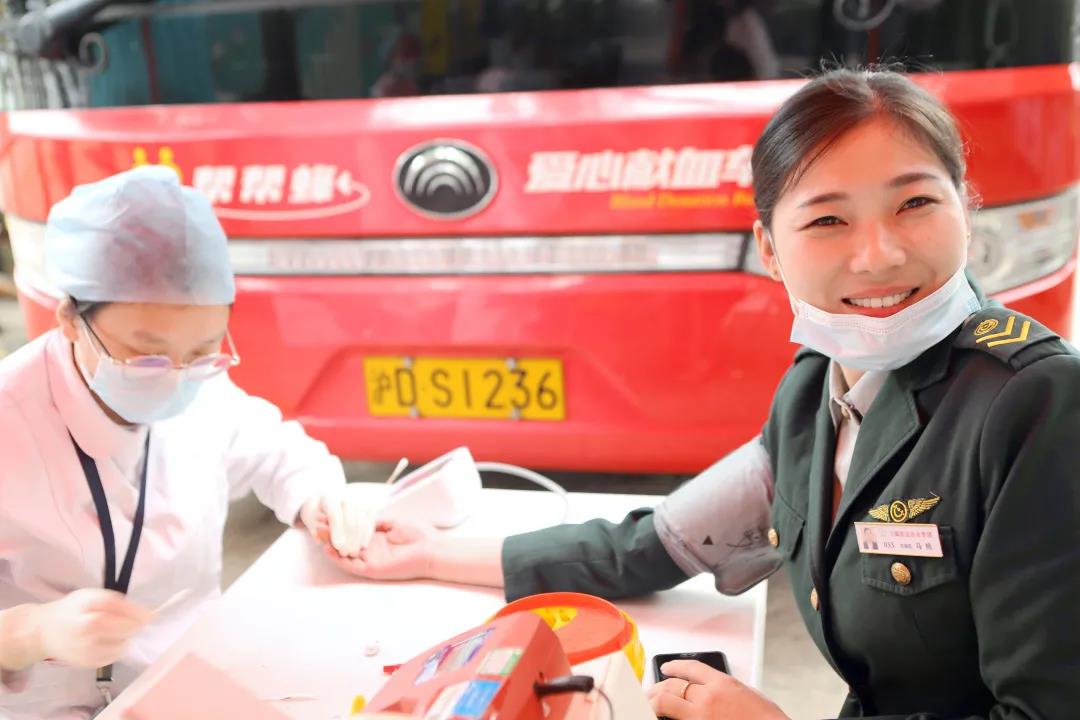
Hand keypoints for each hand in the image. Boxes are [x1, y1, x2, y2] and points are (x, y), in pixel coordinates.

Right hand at [37, 589, 151, 668]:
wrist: (46, 632)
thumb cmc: (73, 611)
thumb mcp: (92, 596)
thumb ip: (117, 603)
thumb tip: (149, 616)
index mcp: (86, 607)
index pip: (117, 608)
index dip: (137, 613)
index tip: (150, 615)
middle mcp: (85, 629)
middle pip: (124, 629)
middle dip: (133, 626)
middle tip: (133, 623)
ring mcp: (86, 649)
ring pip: (122, 645)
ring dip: (125, 638)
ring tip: (113, 631)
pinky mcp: (89, 663)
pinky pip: (114, 656)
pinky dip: (116, 648)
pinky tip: (106, 641)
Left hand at [299, 484, 377, 557]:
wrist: (329, 496)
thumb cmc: (318, 510)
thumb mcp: (310, 517)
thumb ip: (314, 527)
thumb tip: (319, 539)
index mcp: (329, 497)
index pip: (335, 514)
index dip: (336, 531)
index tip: (337, 547)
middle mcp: (346, 495)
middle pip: (350, 519)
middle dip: (348, 539)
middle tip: (345, 553)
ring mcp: (359, 498)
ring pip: (361, 521)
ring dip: (358, 539)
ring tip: (353, 552)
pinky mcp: (369, 503)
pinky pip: (370, 520)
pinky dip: (367, 534)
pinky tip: (363, 545)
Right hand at [323, 518, 436, 580]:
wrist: (432, 550)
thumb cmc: (419, 535)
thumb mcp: (394, 522)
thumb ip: (376, 520)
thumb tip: (360, 513)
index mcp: (376, 539)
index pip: (352, 532)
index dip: (339, 524)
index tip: (326, 514)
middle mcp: (370, 551)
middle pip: (344, 543)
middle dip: (330, 533)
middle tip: (316, 523)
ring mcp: (370, 560)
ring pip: (344, 554)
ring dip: (330, 544)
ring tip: (317, 533)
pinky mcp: (372, 569)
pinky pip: (350, 565)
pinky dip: (338, 557)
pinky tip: (328, 547)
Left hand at [647, 660, 788, 719]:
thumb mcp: (750, 696)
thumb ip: (729, 690)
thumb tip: (715, 691)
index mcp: (723, 684)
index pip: (692, 668)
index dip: (675, 666)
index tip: (666, 667)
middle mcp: (708, 697)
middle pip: (673, 685)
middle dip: (658, 687)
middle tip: (651, 691)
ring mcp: (700, 715)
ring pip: (665, 702)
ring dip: (654, 701)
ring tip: (648, 703)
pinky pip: (674, 719)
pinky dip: (665, 716)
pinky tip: (659, 715)